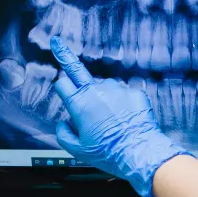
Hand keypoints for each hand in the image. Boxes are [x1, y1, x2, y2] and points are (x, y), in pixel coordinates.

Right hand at [50, 38, 188, 196]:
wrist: (140, 153)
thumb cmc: (109, 154)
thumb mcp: (78, 151)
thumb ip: (63, 135)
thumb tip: (62, 124)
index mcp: (80, 104)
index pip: (62, 84)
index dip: (61, 87)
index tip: (57, 75)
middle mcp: (97, 91)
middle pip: (77, 70)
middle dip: (65, 55)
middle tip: (56, 42)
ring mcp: (117, 89)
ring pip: (104, 87)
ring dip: (103, 98)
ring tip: (113, 121)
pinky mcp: (134, 92)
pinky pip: (123, 93)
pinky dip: (122, 103)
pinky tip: (126, 119)